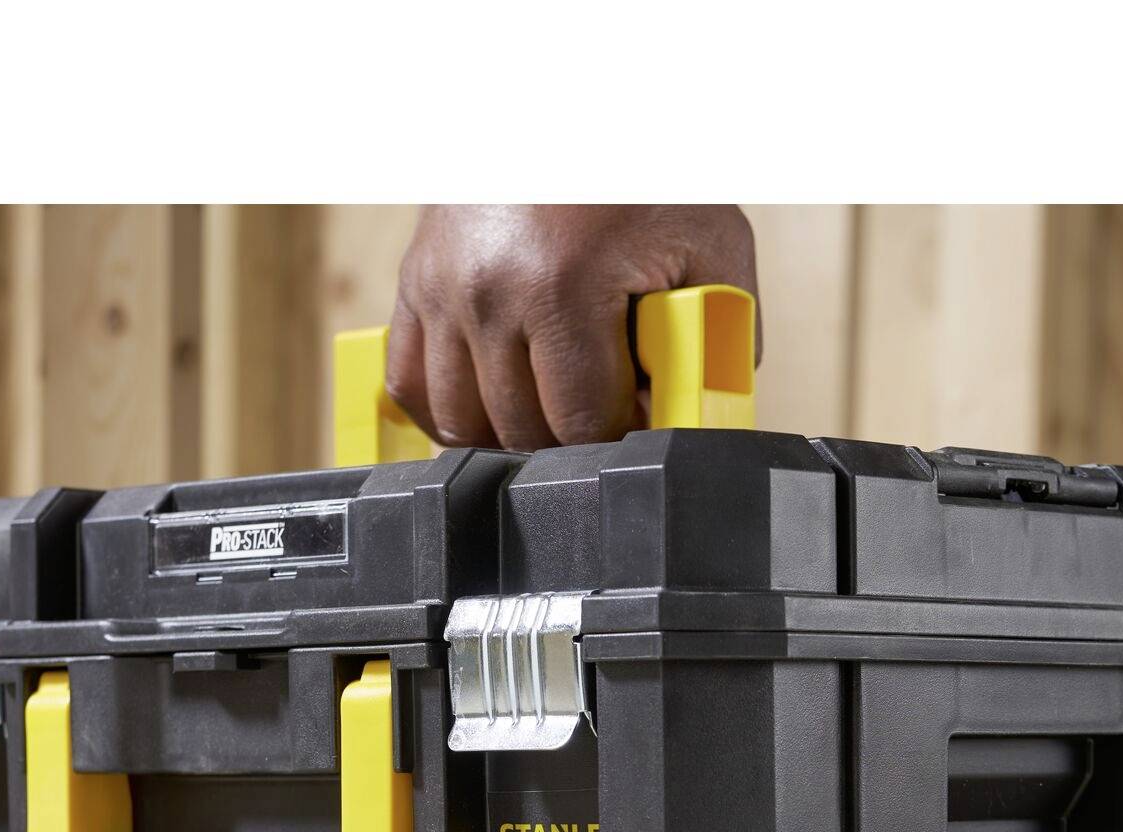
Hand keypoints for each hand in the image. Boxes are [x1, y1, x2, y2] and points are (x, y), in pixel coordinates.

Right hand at [387, 205, 758, 449]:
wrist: (567, 105)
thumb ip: (712, 341)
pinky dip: (447, 414)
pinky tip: (489, 408)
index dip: (617, 435)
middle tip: (601, 404)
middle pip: (520, 430)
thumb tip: (692, 420)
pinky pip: (410, 386)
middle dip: (569, 436)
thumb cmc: (642, 175)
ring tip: (551, 408)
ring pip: (461, 422)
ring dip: (509, 433)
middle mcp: (488, 291)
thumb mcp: (709, 246)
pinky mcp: (414, 283)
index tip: (636, 413)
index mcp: (561, 286)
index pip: (580, 425)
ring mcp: (441, 288)